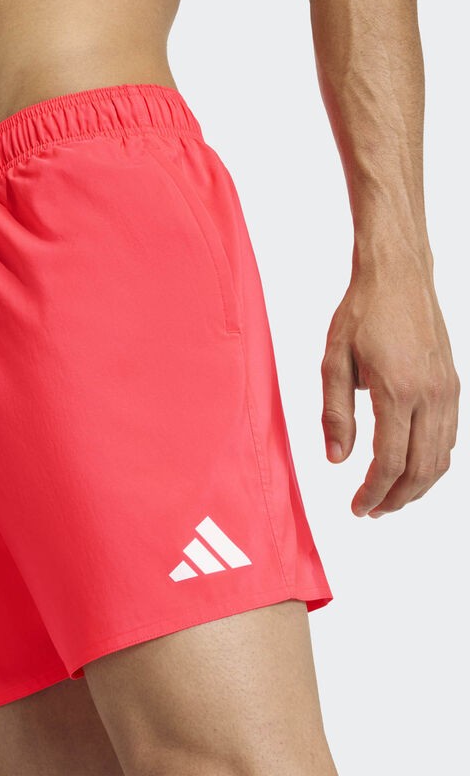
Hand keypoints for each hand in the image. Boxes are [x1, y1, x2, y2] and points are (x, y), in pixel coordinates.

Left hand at [320, 259, 459, 517]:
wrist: (398, 275)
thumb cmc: (361, 314)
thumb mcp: (333, 362)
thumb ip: (335, 414)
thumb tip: (336, 460)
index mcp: (398, 392)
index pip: (389, 462)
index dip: (374, 493)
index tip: (358, 508)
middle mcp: (431, 396)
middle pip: (422, 469)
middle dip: (397, 498)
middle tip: (372, 511)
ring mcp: (448, 390)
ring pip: (442, 457)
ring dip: (418, 486)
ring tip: (391, 498)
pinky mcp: (454, 383)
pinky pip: (450, 436)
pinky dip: (434, 462)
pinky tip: (413, 468)